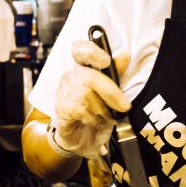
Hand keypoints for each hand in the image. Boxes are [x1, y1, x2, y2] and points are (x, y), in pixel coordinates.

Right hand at [54, 40, 130, 159]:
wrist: (84, 137)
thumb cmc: (99, 110)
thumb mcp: (112, 91)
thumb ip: (117, 72)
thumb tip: (125, 53)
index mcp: (83, 66)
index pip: (80, 49)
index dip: (91, 52)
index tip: (106, 61)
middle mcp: (71, 75)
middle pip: (89, 77)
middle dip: (111, 93)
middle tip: (124, 106)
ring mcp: (63, 91)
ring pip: (86, 97)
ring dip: (102, 110)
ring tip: (105, 116)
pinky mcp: (61, 108)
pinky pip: (80, 111)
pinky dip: (94, 119)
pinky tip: (95, 121)